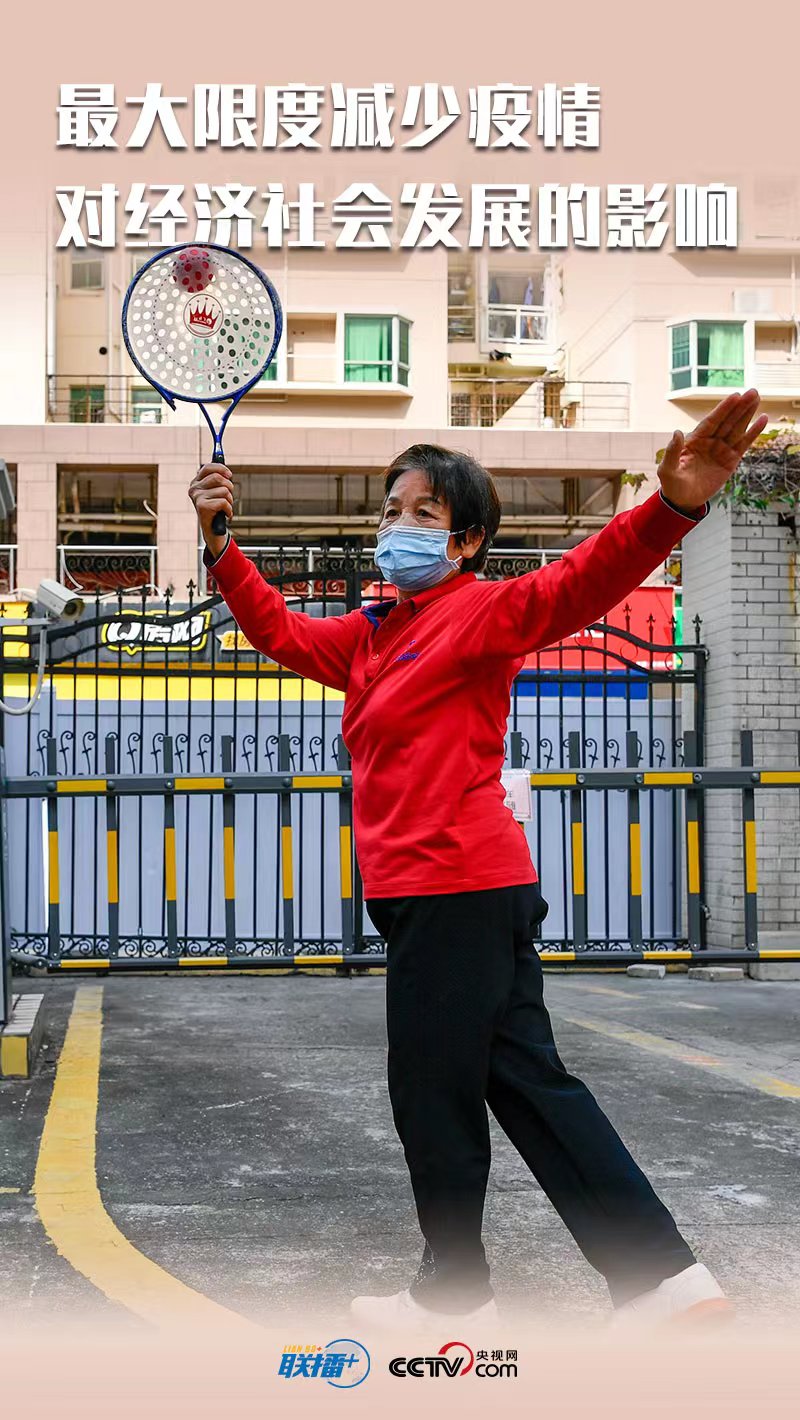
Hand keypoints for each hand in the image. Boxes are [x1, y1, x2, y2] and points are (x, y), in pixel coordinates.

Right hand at [189, 463, 233, 558]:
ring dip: (230, 500)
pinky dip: (229, 509)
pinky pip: (224, 502)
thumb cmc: (217, 509)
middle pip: (218, 478)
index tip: (229, 475)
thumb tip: (220, 459)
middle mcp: (194, 489)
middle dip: (229, 487)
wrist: (213, 531)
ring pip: (224, 490)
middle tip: (228, 496)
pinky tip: (224, 514)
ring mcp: (197, 497)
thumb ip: (218, 476)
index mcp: (196, 482)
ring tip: (224, 507)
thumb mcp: (217, 491)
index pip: (207, 467)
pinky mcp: (202, 507)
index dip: (221, 469)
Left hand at [657, 389, 768, 512]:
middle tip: (753, 392)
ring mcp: (721, 450)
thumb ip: (672, 451)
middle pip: (727, 421)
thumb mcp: (667, 470)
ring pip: (737, 429)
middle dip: (739, 407)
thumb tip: (677, 432)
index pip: (711, 421)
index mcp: (695, 440)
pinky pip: (744, 444)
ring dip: (748, 414)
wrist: (683, 501)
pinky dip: (753, 433)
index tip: (735, 396)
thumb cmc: (672, 484)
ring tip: (757, 398)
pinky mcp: (731, 460)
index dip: (723, 409)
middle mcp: (710, 441)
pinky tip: (763, 420)